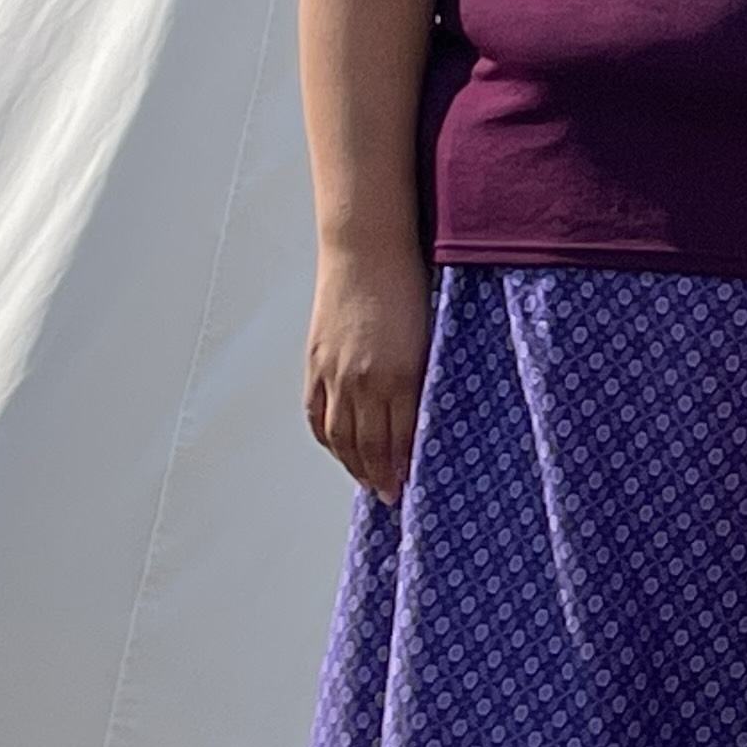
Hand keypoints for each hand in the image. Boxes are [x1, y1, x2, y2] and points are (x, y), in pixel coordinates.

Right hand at [306, 243, 431, 501]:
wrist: (367, 249)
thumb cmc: (410, 283)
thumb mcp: (429, 334)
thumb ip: (423, 378)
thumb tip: (424, 414)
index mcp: (401, 374)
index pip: (402, 438)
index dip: (404, 468)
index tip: (411, 488)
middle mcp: (365, 380)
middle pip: (370, 444)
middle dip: (381, 475)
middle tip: (390, 497)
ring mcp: (336, 373)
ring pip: (341, 435)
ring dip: (354, 464)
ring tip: (368, 482)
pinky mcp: (317, 362)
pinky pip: (318, 413)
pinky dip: (328, 438)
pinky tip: (339, 450)